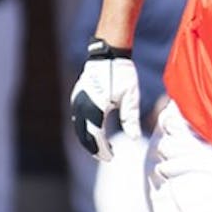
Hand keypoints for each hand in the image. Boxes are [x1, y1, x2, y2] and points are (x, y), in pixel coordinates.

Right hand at [70, 40, 140, 161]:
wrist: (108, 53)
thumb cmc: (122, 73)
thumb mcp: (130, 97)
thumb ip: (130, 119)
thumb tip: (134, 138)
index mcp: (95, 109)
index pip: (96, 138)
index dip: (103, 150)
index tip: (111, 157)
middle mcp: (82, 107)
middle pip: (84, 136)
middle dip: (94, 148)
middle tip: (107, 155)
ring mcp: (77, 101)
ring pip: (79, 128)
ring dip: (88, 139)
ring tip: (102, 146)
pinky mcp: (77, 96)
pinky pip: (78, 118)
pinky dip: (84, 128)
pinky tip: (95, 131)